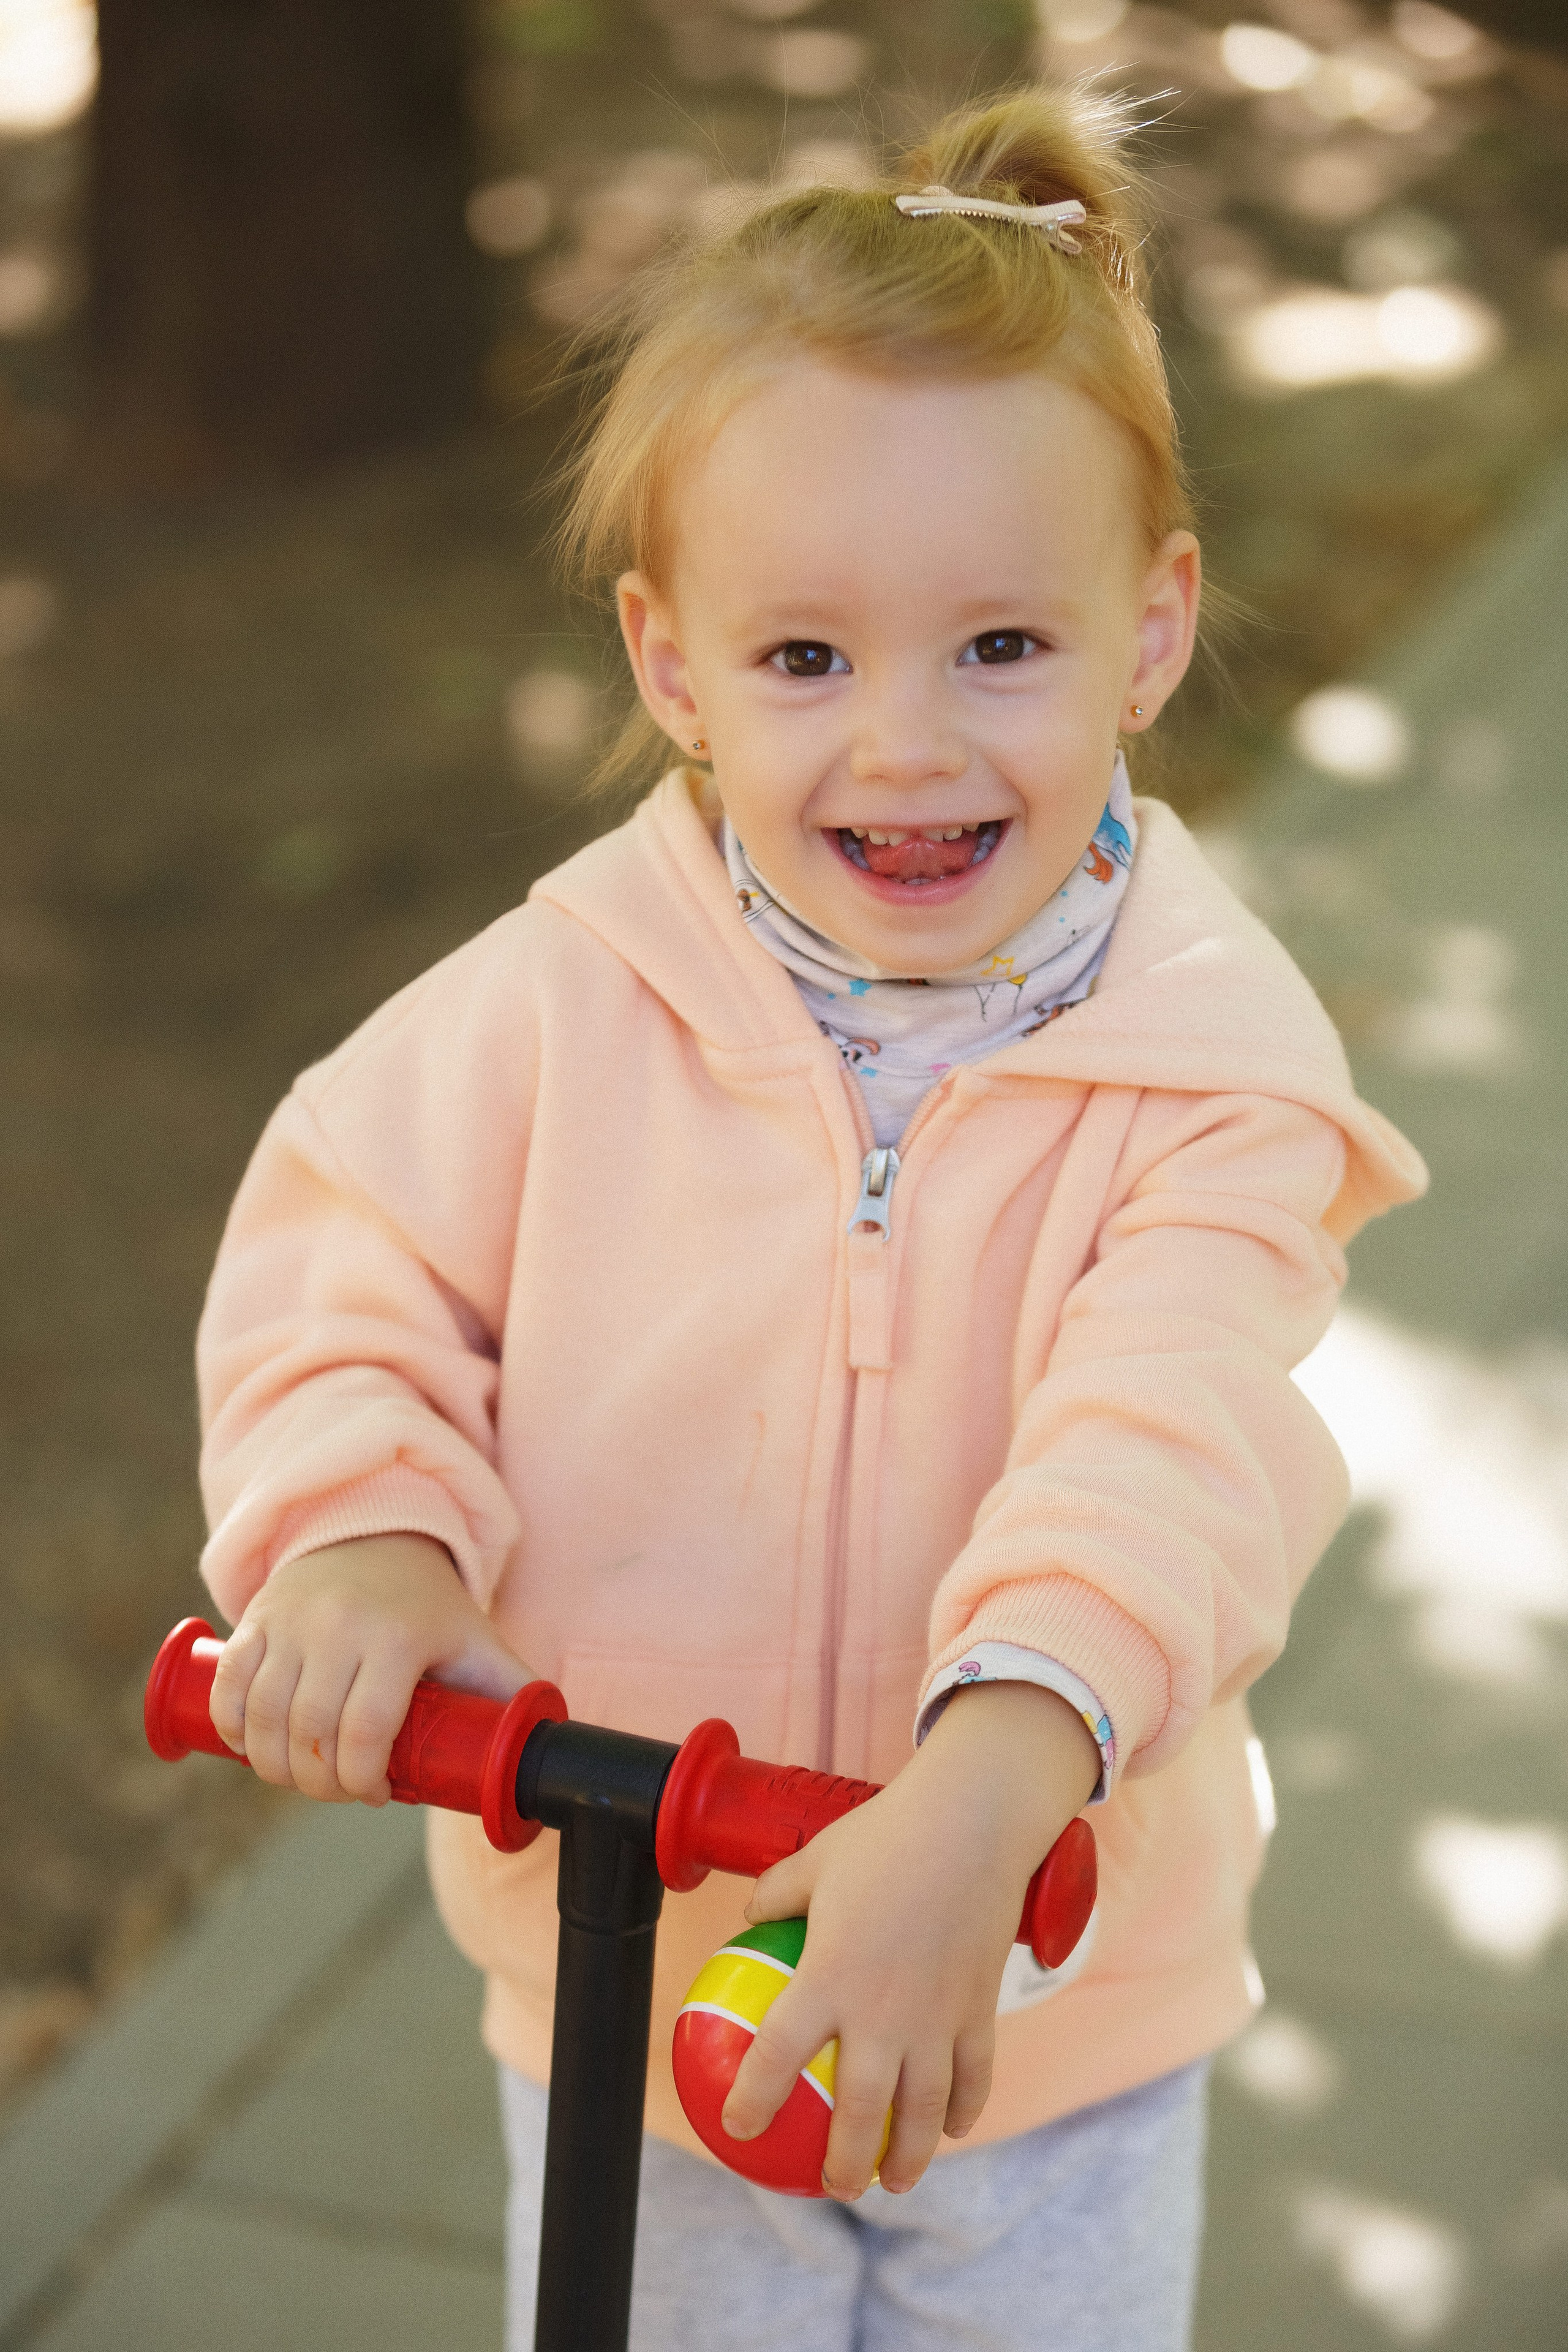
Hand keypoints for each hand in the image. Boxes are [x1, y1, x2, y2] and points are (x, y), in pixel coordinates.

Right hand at [208, 1533, 535, 1805]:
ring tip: (300, 1775)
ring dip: (274, 1766)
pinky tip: (252, 1749)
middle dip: (318, 1782)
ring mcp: (292, 1619)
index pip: (366, 1731)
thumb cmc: (430, 1607)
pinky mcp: (256, 1617)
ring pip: (263, 1717)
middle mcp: (339, 1625)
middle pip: (310, 1733)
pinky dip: (233, 1729)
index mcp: (399, 1637)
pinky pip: (228, 1685)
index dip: (361, 1780)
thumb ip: (512, 1694)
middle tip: (336, 1789)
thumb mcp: (476, 1643)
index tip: (374, 1794)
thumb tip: (547, 1758)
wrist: (376, 1534)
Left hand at [720, 1682, 1098, 2200]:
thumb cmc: (883, 1836)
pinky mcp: (978, 2010)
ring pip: (922, 2112)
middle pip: (857, 2113)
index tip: (738, 2127)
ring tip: (895, 2182)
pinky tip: (953, 2126)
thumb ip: (778, 1894)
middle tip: (833, 2187)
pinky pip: (973, 2075)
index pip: (777, 2057)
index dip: (753, 2099)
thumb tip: (751, 1917)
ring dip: (908, 2157)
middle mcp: (881, 2013)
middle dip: (843, 2163)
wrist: (970, 1824)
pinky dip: (964, 2109)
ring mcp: (936, 2018)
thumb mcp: (813, 1859)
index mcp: (828, 1976)